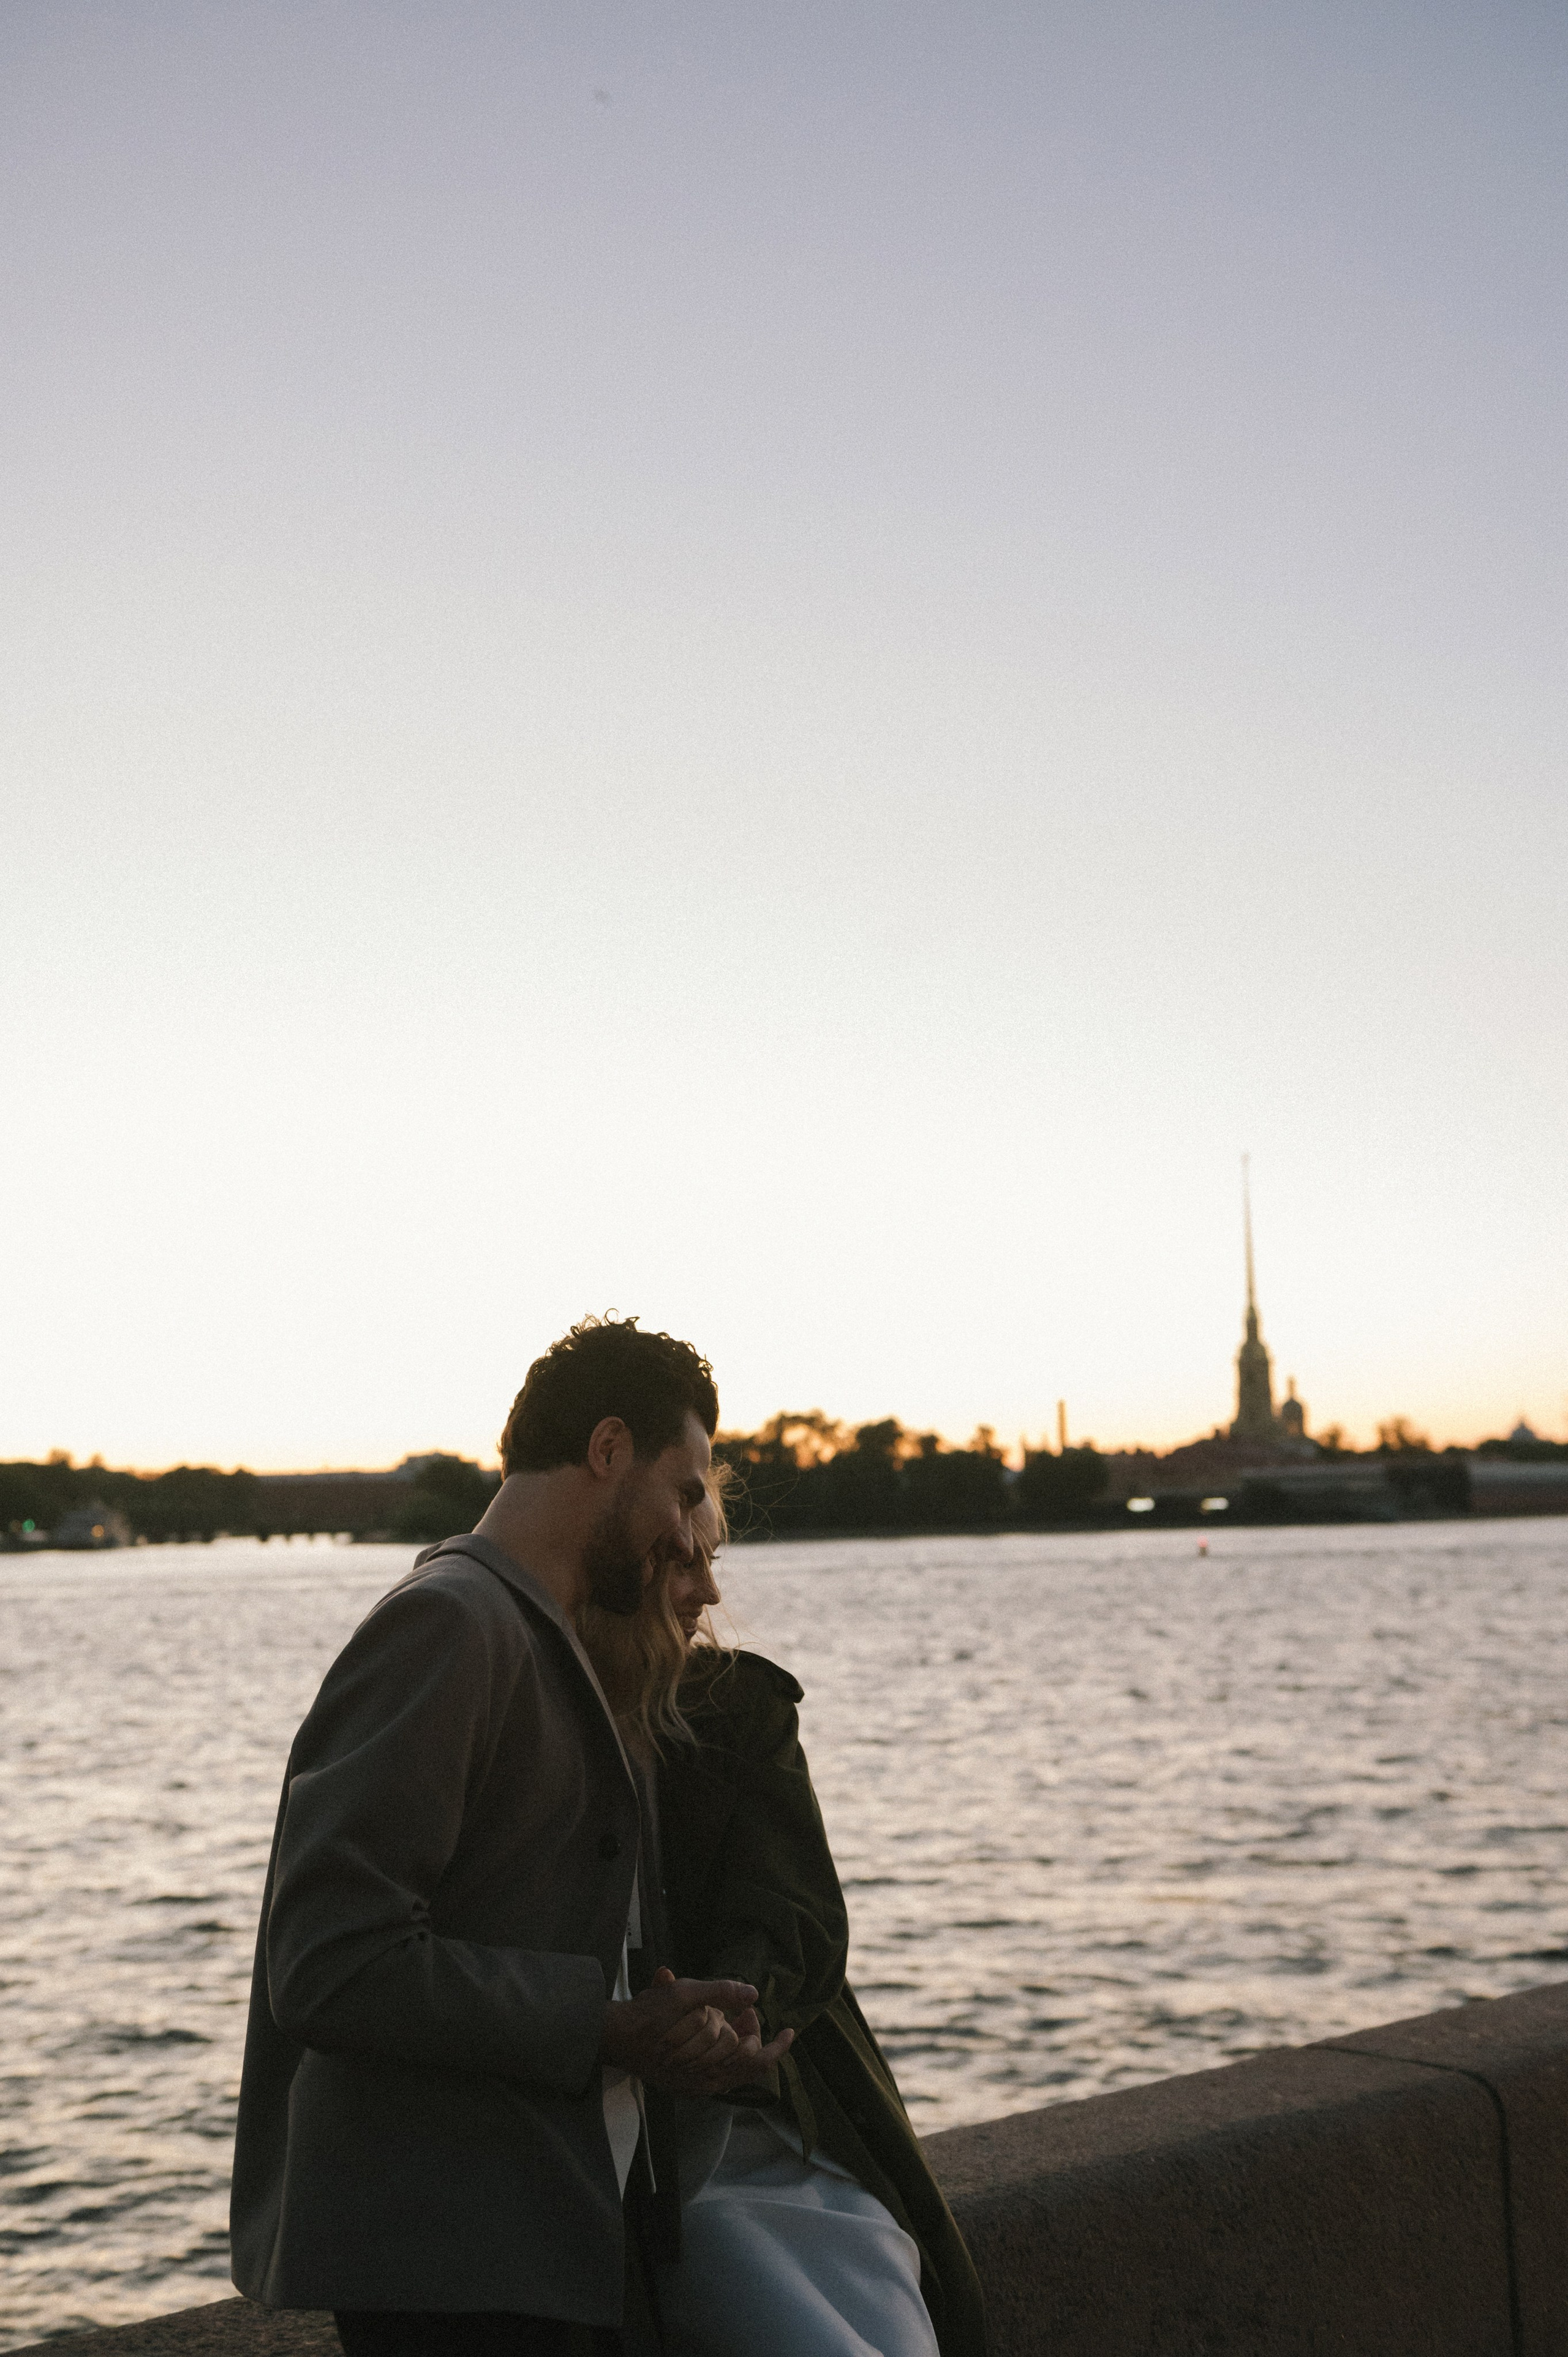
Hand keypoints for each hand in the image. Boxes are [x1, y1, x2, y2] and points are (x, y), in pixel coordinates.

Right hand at [600, 1968, 793, 2094]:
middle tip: (744, 2011)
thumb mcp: (684, 1993)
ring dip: (739, 2040)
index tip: (790, 2032)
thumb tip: (753, 1993)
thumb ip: (720, 1992)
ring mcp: (696, 2086)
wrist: (614, 2037)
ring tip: (734, 2017)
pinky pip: (719, 2072)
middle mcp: (705, 2084)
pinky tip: (723, 2030)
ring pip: (734, 2067)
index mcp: (708, 2067)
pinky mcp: (686, 2086)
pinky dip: (727, 2053)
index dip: (776, 2048)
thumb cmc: (648, 2015)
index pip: (756, 2062)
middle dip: (751, 2033)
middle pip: (746, 2061)